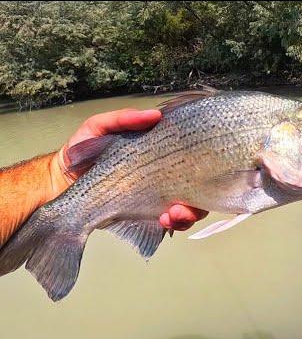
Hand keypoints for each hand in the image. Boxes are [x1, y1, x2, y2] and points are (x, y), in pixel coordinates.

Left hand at [50, 108, 207, 230]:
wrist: (61, 185)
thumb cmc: (81, 153)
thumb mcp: (98, 128)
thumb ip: (123, 119)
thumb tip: (156, 115)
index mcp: (159, 152)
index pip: (192, 156)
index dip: (202, 164)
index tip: (198, 170)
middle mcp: (166, 173)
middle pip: (199, 186)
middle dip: (197, 199)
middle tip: (182, 205)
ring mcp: (160, 195)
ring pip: (191, 207)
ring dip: (188, 214)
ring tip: (172, 216)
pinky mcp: (150, 214)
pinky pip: (174, 222)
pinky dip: (175, 223)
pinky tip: (164, 219)